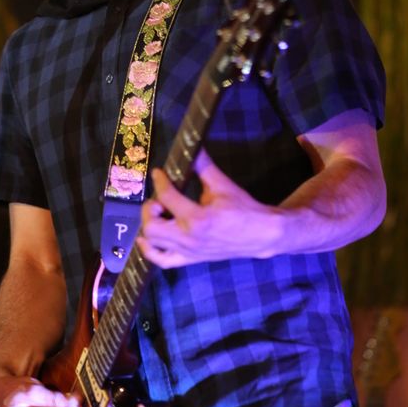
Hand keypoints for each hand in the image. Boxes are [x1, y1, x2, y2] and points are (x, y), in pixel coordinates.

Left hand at [137, 149, 283, 267]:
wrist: (260, 235)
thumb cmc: (243, 209)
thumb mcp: (223, 185)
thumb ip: (204, 166)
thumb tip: (194, 146)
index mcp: (198, 218)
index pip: (168, 197)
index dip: (160, 181)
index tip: (158, 173)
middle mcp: (189, 238)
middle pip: (152, 226)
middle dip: (149, 209)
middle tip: (158, 199)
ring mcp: (188, 252)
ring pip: (153, 243)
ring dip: (149, 226)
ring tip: (159, 215)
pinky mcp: (190, 259)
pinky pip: (163, 261)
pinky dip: (150, 251)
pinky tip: (147, 239)